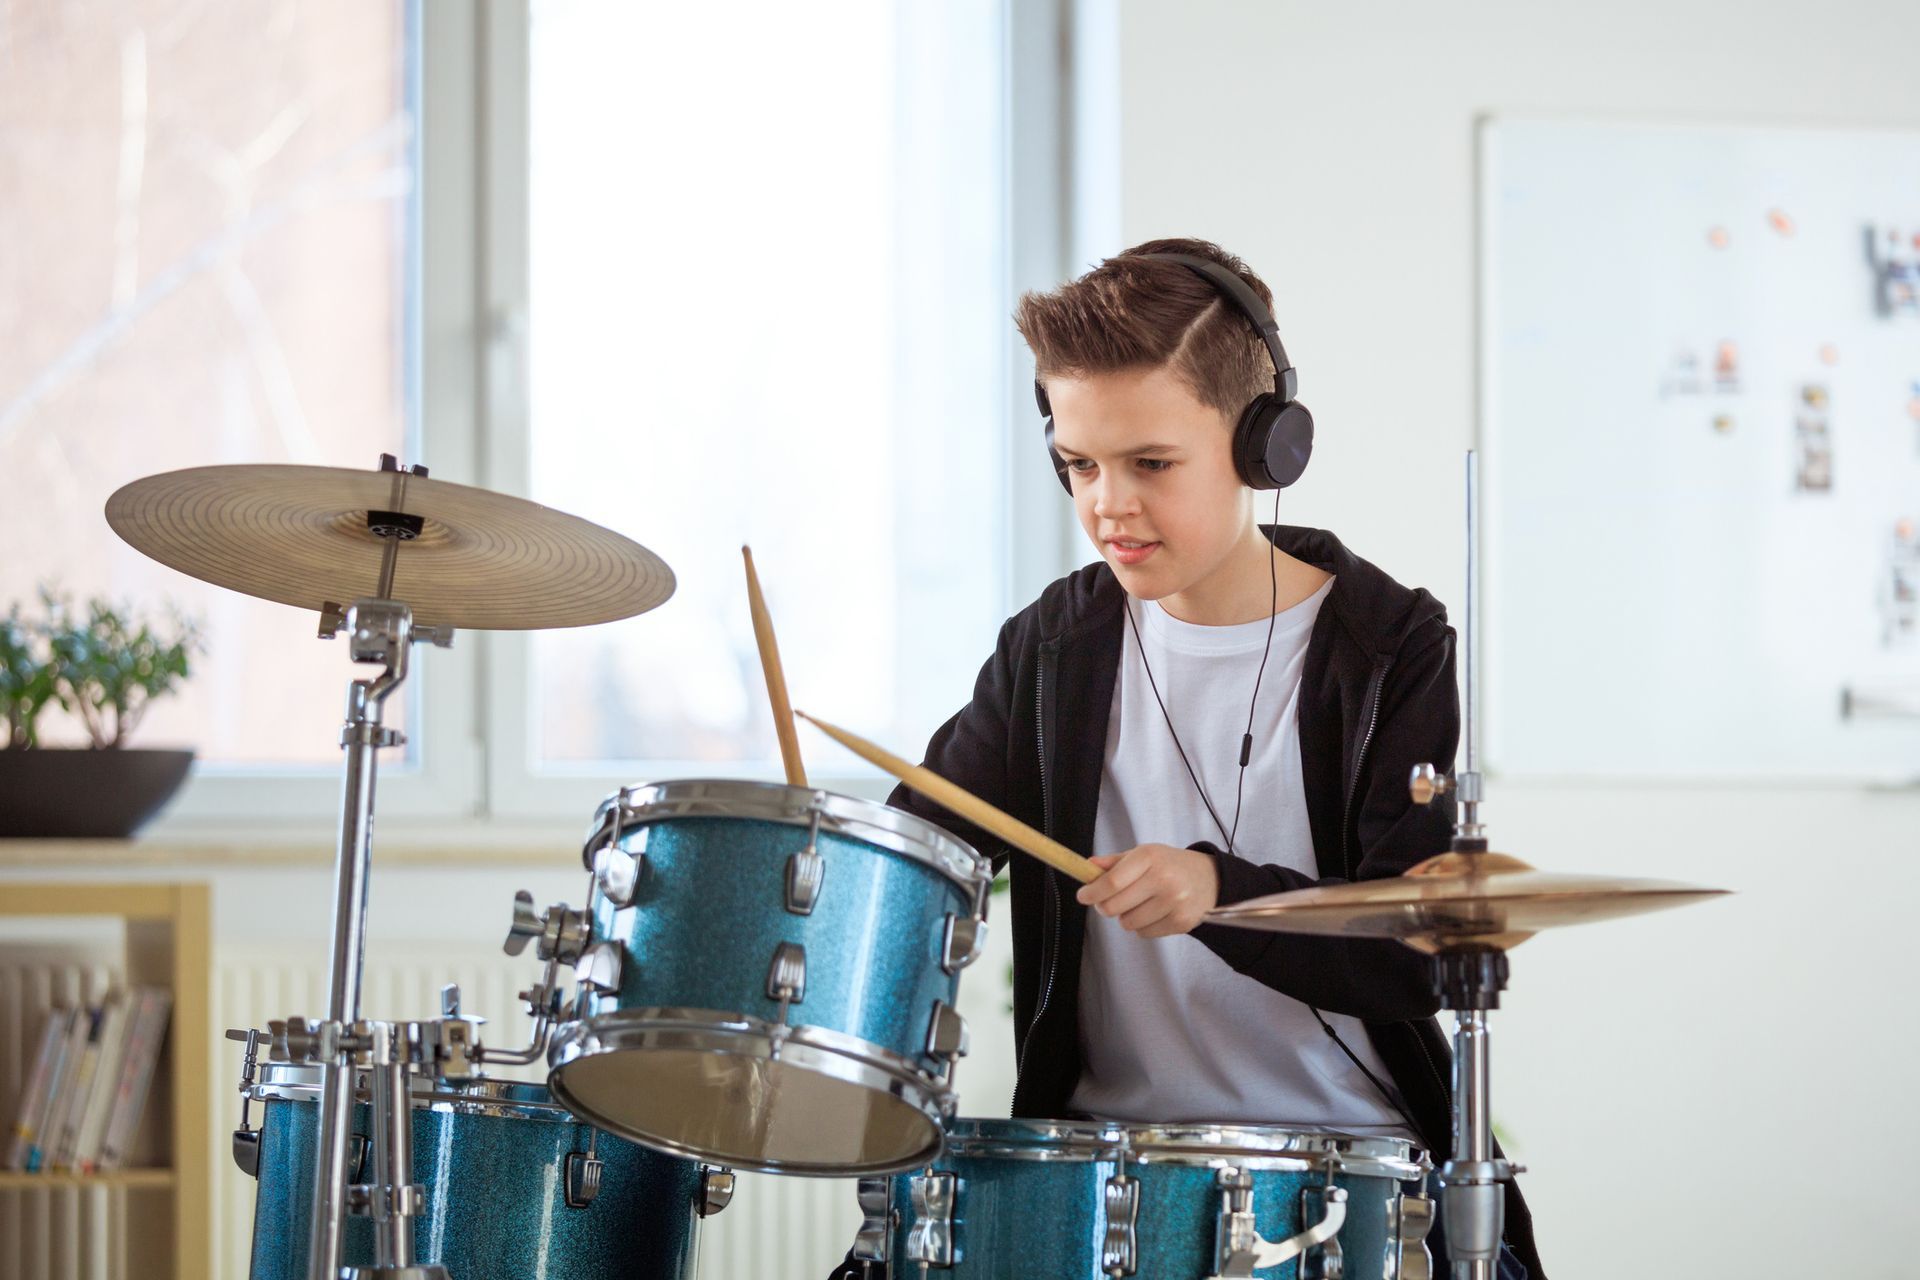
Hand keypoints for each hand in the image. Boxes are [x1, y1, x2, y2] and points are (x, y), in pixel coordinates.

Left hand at [1075, 843, 1219, 937]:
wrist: (1210, 879)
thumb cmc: (1170, 865)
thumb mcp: (1144, 855)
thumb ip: (1115, 862)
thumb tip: (1088, 866)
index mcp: (1150, 857)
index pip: (1112, 881)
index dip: (1092, 892)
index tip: (1083, 896)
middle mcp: (1163, 879)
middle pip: (1115, 906)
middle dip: (1105, 906)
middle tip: (1109, 901)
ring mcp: (1174, 903)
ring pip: (1128, 923)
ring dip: (1126, 917)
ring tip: (1139, 904)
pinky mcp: (1181, 922)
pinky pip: (1144, 933)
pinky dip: (1142, 926)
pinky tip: (1154, 912)